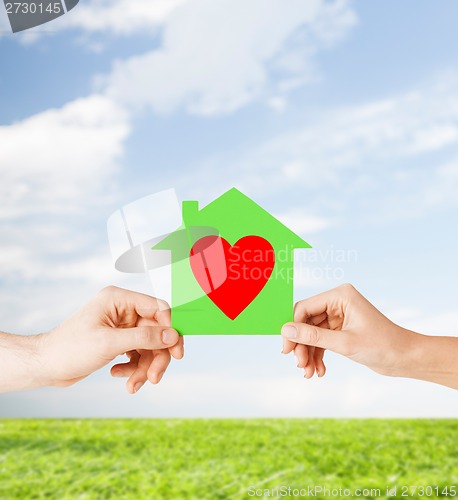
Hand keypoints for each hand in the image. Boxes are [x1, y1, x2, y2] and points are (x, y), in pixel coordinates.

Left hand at [37, 286, 182, 392]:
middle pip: (156, 332)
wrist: (46, 366)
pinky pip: (138, 354)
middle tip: (154, 378)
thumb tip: (173, 335)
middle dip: (156, 357)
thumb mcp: (109, 343)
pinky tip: (118, 375)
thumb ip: (144, 337)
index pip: (158, 309)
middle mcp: (123, 310)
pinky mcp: (118, 342)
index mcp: (119, 299)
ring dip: (144, 368)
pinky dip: (133, 369)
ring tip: (132, 385)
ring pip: (149, 346)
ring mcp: (121, 327)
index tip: (176, 352)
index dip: (170, 329)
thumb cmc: (70, 348)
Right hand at [281, 284, 421, 378]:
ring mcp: (339, 316)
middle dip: (302, 345)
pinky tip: (319, 371)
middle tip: (299, 365)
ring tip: (309, 373)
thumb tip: (286, 331)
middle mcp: (338, 302)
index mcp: (340, 296)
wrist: (405, 359)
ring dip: (309, 353)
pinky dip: (318, 355)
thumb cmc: (382, 345)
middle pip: (306, 322)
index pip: (305, 308)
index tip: (287, 350)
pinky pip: (321, 340)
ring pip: (312, 334)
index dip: (293, 329)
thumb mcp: (344, 343)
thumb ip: (313, 337)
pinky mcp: (341, 329)